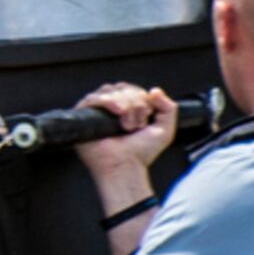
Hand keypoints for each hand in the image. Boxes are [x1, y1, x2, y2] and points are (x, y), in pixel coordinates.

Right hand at [76, 83, 177, 212]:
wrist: (126, 167)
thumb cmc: (141, 153)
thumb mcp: (165, 130)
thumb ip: (169, 107)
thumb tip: (154, 91)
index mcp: (127, 109)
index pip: (132, 89)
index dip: (142, 99)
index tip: (146, 118)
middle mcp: (111, 108)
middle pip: (121, 87)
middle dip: (134, 103)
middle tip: (136, 125)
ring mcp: (97, 112)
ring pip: (109, 90)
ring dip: (123, 104)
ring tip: (126, 124)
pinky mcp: (84, 117)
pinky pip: (92, 99)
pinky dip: (106, 101)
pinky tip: (117, 111)